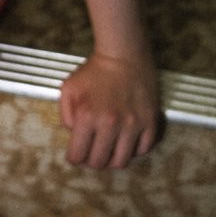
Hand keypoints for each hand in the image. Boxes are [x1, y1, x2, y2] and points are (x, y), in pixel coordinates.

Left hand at [59, 50, 159, 169]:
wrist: (123, 54)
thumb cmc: (94, 71)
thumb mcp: (68, 88)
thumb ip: (65, 115)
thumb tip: (74, 135)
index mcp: (86, 116)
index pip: (78, 155)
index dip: (74, 157)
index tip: (76, 154)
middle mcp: (110, 124)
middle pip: (99, 162)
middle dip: (91, 161)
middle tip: (91, 153)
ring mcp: (132, 125)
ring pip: (121, 162)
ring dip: (112, 160)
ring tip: (108, 150)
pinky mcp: (150, 122)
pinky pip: (142, 150)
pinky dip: (132, 150)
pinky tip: (125, 140)